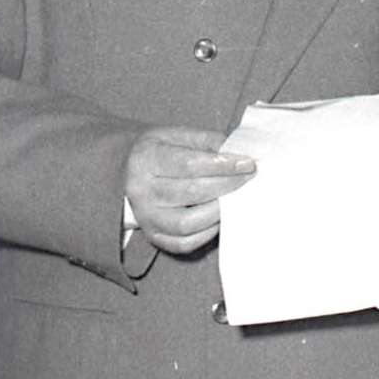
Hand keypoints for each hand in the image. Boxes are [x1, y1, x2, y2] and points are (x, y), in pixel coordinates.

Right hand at [124, 127, 253, 255]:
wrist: (129, 173)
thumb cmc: (161, 152)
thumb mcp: (178, 135)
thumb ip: (208, 141)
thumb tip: (241, 152)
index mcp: (146, 159)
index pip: (189, 164)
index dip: (223, 165)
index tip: (248, 163)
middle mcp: (141, 190)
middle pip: (191, 192)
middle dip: (228, 185)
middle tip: (249, 178)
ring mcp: (146, 216)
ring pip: (187, 223)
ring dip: (218, 211)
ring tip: (236, 198)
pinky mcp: (153, 235)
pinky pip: (184, 242)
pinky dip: (207, 233)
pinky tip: (220, 217)